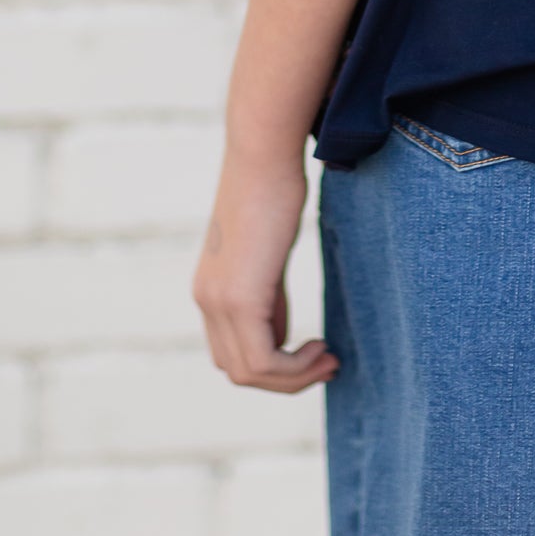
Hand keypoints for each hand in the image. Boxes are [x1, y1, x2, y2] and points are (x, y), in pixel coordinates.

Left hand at [192, 150, 340, 393]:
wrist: (263, 155)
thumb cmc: (274, 190)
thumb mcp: (268, 253)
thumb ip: (267, 295)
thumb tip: (279, 335)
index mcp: (210, 289)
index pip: (232, 353)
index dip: (273, 366)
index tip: (313, 351)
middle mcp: (206, 300)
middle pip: (237, 371)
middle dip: (285, 379)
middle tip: (327, 362)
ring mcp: (218, 301)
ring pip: (248, 373)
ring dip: (294, 378)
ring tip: (328, 358)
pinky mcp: (238, 298)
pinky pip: (262, 361)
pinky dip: (294, 367)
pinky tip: (320, 347)